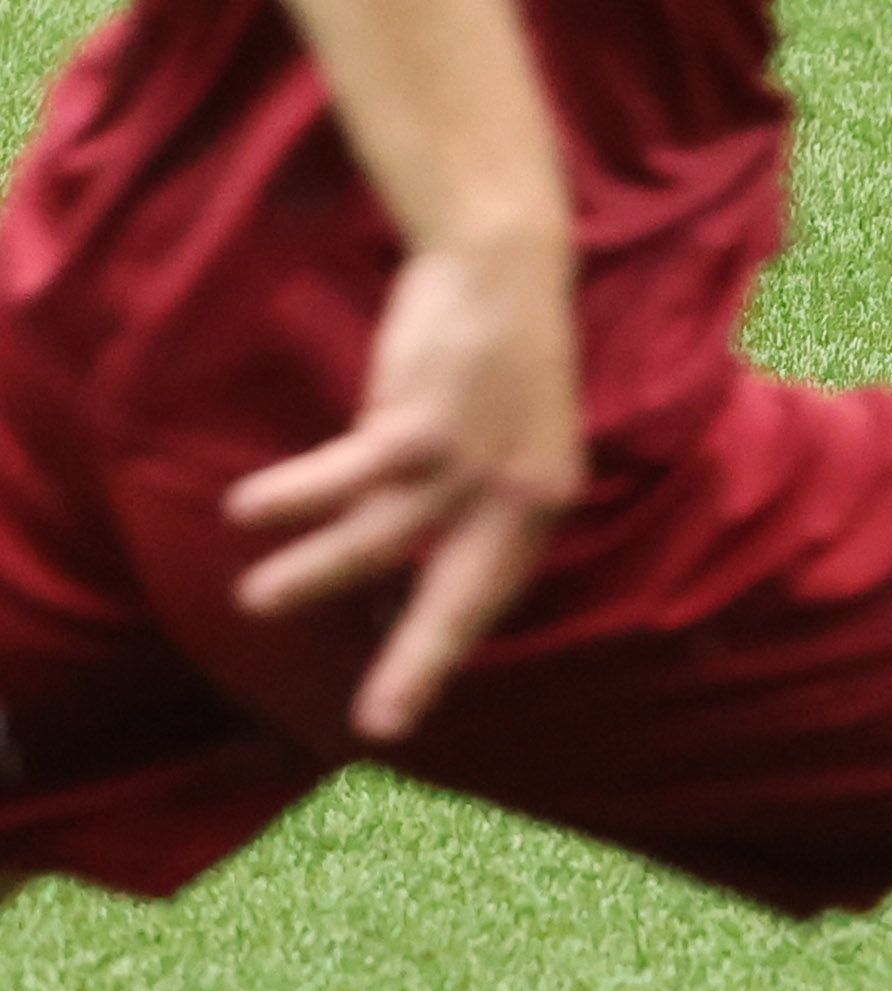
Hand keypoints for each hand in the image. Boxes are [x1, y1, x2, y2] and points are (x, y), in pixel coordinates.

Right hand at [228, 233, 581, 742]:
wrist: (505, 268)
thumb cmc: (491, 363)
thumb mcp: (498, 443)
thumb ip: (457, 505)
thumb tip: (394, 563)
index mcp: (542, 501)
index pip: (496, 594)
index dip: (451, 650)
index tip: (408, 709)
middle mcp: (519, 492)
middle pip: (462, 597)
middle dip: (417, 662)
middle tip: (378, 722)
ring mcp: (474, 461)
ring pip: (380, 541)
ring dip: (313, 574)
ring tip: (255, 600)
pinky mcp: (425, 424)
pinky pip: (345, 478)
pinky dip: (294, 496)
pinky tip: (248, 508)